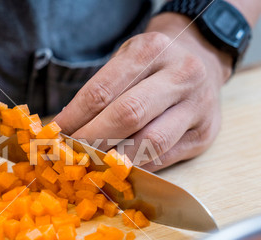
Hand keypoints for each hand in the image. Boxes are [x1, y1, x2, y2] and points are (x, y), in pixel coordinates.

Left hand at [54, 13, 232, 171]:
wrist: (205, 61)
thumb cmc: (154, 65)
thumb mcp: (127, 61)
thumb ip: (102, 91)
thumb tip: (65, 130)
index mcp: (152, 50)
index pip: (103, 91)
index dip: (75, 118)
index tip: (55, 135)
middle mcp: (180, 75)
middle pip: (128, 115)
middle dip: (92, 141)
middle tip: (71, 155)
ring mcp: (197, 106)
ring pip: (151, 142)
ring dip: (114, 159)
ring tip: (92, 165)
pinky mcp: (205, 134)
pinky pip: (164, 158)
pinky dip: (136, 166)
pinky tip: (118, 168)